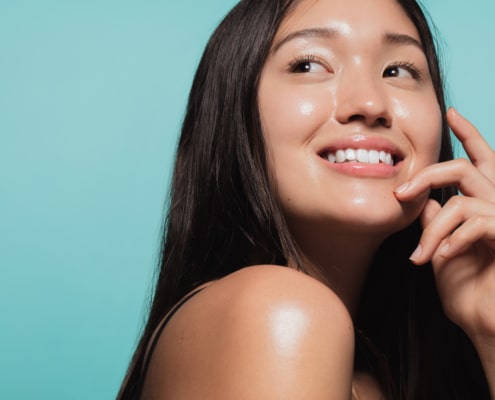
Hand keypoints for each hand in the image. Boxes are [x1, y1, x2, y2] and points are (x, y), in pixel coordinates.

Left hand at [394, 108, 494, 349]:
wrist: (484, 321)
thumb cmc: (466, 286)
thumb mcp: (442, 244)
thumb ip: (436, 217)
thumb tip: (420, 198)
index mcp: (484, 202)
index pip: (479, 159)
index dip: (468, 133)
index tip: (450, 111)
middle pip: (464, 168)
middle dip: (428, 176)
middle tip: (401, 193)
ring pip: (461, 201)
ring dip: (432, 231)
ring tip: (420, 257)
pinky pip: (476, 222)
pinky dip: (451, 240)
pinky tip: (439, 259)